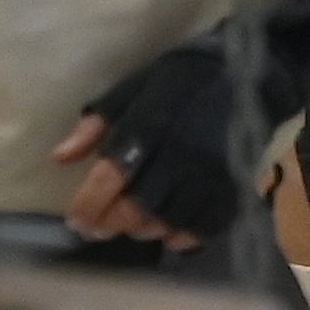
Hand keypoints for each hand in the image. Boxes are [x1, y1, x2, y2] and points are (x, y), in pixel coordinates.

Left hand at [67, 0, 309, 245]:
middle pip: (137, 206)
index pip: (110, 176)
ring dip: (142, 231)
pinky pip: (206, 225)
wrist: (250, 71)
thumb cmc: (181, 78)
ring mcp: (210, 172)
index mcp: (150, 124)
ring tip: (129, 228)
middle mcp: (179, 152)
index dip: (88, 204)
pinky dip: (183, 238)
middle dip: (110, 224)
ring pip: (169, 220)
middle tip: (95, 230)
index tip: (74, 220)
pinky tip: (168, 235)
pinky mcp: (234, 184)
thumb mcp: (133, 88)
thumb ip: (95, 123)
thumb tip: (59, 158)